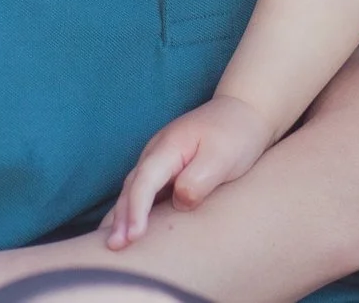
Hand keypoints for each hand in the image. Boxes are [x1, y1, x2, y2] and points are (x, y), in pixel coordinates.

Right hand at [102, 96, 277, 249]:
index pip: (145, 181)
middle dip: (121, 217)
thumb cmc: (236, 134)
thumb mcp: (223, 156)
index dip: (137, 209)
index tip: (134, 236)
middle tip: (114, 247)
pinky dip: (133, 209)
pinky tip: (128, 228)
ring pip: (133, 189)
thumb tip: (178, 202)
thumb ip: (198, 180)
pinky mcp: (166, 169)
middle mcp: (157, 151)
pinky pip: (144, 191)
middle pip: (132, 187)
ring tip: (114, 244)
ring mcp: (159, 159)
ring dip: (122, 216)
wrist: (244, 112)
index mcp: (170, 146)